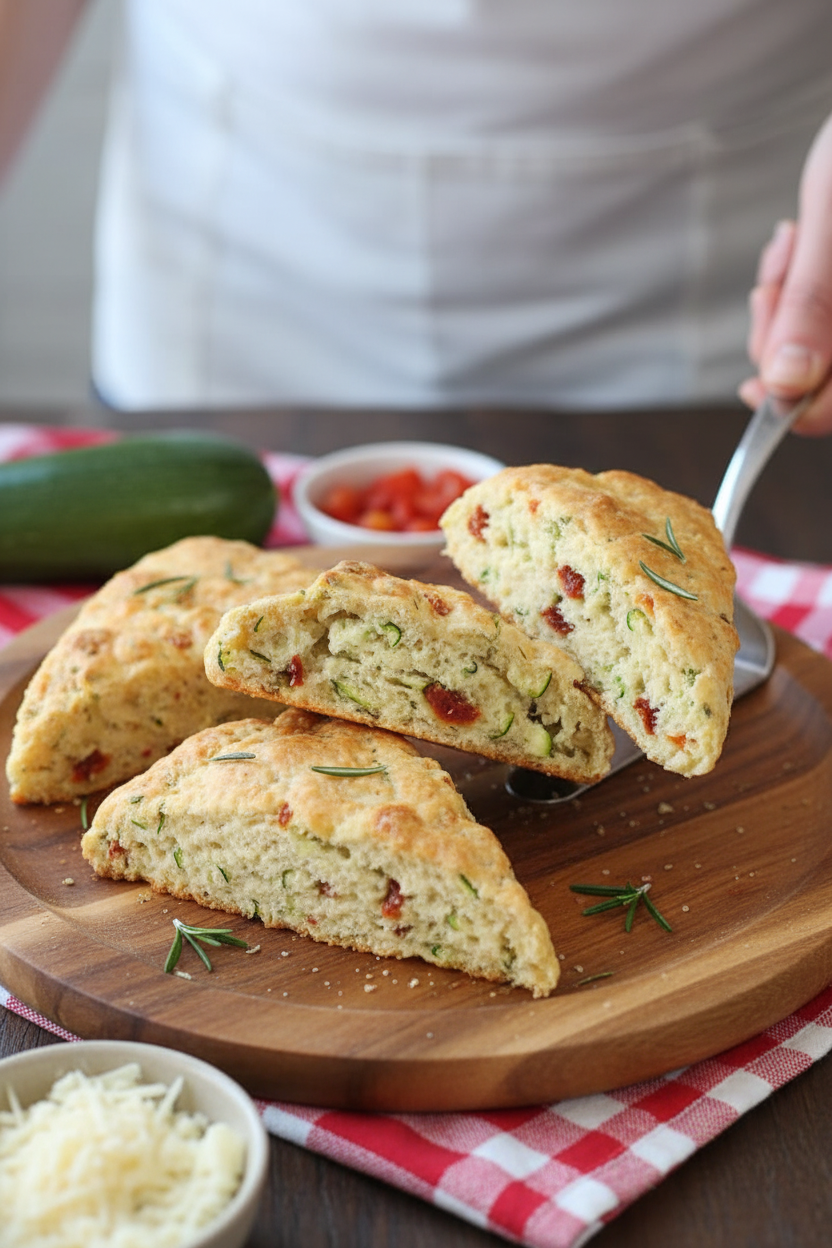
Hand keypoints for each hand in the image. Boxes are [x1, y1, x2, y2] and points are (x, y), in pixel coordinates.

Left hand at [740, 112, 831, 435]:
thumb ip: (814, 301)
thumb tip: (785, 383)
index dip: (789, 407)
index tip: (751, 384)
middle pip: (825, 379)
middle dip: (784, 337)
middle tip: (776, 279)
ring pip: (820, 346)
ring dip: (790, 303)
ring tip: (795, 243)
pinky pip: (824, 314)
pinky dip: (803, 284)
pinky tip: (802, 242)